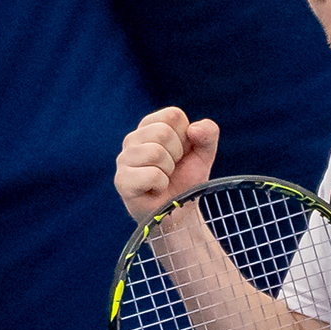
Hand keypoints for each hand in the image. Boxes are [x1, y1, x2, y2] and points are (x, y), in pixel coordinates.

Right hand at [113, 106, 218, 221]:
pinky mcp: (122, 180)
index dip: (185, 136)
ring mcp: (123, 159)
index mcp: (150, 127)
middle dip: (177, 154)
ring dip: (168, 171)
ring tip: (163, 179)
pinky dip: (161, 185)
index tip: (181, 153)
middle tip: (172, 169)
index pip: (173, 115)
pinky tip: (155, 190)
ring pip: (156, 153)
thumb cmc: (187, 181)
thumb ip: (208, 134)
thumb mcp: (204, 154)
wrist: (180, 214)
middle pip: (163, 132)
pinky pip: (152, 175)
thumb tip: (193, 129)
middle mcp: (133, 139)